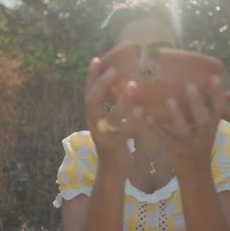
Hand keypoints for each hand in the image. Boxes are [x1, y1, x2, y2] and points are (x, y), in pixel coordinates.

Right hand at [84, 57, 141, 174]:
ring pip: (110, 117)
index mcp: (92, 117)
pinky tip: (141, 110)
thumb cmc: (116, 142)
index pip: (88, 93)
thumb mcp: (111, 123)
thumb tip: (125, 84)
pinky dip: (132, 120)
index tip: (97, 59)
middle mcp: (94, 125)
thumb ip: (113, 107)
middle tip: (114, 70)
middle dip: (101, 84)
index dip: (91, 77)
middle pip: (91, 101)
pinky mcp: (116, 147)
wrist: (113, 172)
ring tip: (133, 85)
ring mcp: (103, 136)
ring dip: (122, 100)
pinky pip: (123, 132)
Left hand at [145, 75, 224, 177]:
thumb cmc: (200, 143)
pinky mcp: (173, 149)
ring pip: (182, 130)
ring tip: (169, 100)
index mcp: (212, 128)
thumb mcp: (209, 130)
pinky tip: (146, 116)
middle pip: (202, 119)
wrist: (195, 172)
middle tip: (190, 85)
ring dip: (176, 115)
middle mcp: (202, 136)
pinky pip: (163, 137)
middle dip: (197, 103)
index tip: (214, 78)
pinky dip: (154, 127)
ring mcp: (187, 144)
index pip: (219, 110)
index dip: (218, 94)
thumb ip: (206, 111)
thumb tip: (203, 85)